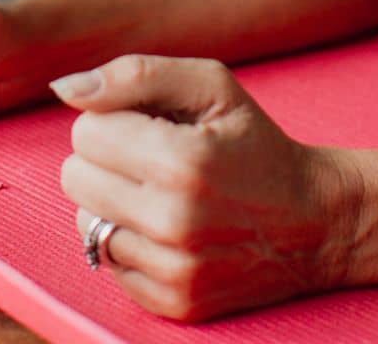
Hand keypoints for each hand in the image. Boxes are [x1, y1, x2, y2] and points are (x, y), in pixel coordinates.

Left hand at [56, 55, 358, 321]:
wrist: (313, 222)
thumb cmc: (253, 143)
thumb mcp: (211, 86)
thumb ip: (135, 75)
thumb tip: (64, 88)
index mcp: (182, 161)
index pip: (85, 132)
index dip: (114, 122)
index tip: (152, 128)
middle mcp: (174, 222)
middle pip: (74, 179)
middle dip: (106, 161)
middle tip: (152, 160)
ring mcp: (174, 270)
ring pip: (85, 224)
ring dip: (113, 204)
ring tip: (159, 195)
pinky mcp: (174, 303)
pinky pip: (109, 264)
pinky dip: (130, 242)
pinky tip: (167, 231)